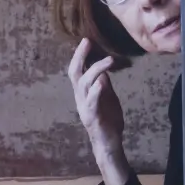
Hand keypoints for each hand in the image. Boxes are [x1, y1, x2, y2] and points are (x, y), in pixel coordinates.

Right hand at [68, 39, 130, 184]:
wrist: (108, 143)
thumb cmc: (108, 121)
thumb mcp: (106, 98)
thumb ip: (103, 85)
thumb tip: (103, 70)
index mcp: (83, 93)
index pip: (78, 71)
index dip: (80, 56)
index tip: (86, 41)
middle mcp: (80, 98)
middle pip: (75, 74)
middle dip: (80, 57)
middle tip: (87, 42)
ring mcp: (85, 107)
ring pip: (84, 85)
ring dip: (96, 70)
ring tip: (109, 60)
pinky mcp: (93, 116)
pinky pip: (92, 101)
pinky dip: (96, 90)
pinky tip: (102, 81)